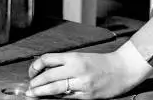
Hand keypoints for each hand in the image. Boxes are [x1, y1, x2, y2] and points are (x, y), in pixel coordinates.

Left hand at [26, 43, 152, 98]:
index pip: (48, 59)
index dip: (35, 66)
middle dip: (35, 83)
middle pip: (48, 76)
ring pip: (56, 89)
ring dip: (41, 92)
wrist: (123, 69)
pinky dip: (57, 98)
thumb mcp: (82, 57)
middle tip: (29, 88)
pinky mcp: (87, 95)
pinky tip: (51, 99)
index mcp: (74, 57)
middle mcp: (77, 69)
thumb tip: (46, 71)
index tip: (31, 72)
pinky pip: (68, 97)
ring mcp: (82, 83)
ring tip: (33, 94)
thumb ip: (65, 63)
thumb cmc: (103, 62)